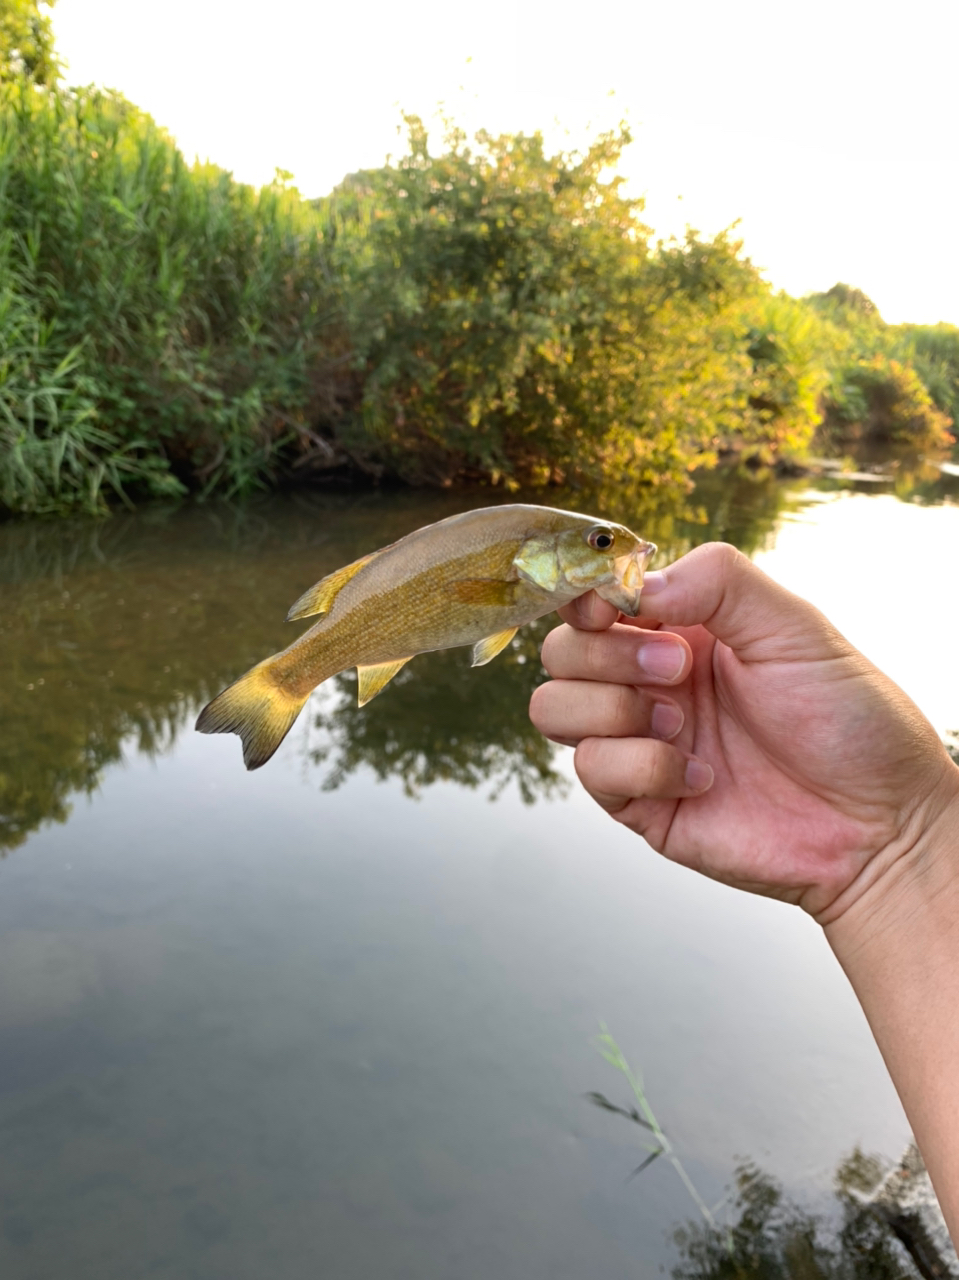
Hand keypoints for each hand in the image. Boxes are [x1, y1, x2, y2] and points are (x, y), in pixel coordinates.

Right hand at [530, 542, 958, 921]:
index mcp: (682, 629)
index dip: (586, 596)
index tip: (611, 604)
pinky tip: (700, 777)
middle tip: (679, 668)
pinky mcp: (637, 801)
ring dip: (611, 710)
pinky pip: (590, 770)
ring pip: (553, 708)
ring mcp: (638, 741)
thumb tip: (637, 586)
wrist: (876, 825)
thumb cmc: (849, 721)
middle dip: (607, 654)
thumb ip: (716, 582)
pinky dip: (642, 767)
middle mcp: (650, 681)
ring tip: (681, 725)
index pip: (594, 599)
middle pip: (560, 651)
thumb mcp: (794, 625)